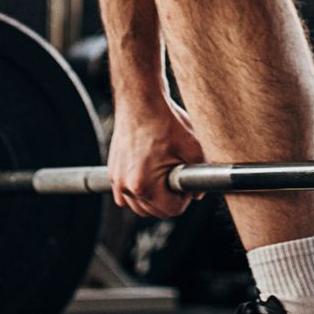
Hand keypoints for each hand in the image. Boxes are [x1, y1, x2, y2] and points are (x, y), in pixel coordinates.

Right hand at [107, 98, 204, 218]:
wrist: (141, 101)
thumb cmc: (165, 121)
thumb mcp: (193, 148)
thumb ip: (201, 176)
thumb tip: (198, 193)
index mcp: (145, 185)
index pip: (172, 210)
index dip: (185, 199)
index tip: (187, 185)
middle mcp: (126, 185)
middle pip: (154, 212)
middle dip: (169, 200)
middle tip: (177, 180)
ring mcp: (117, 179)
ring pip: (138, 206)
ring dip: (153, 199)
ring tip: (164, 178)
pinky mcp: (113, 171)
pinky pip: (124, 196)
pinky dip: (136, 193)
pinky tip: (149, 179)